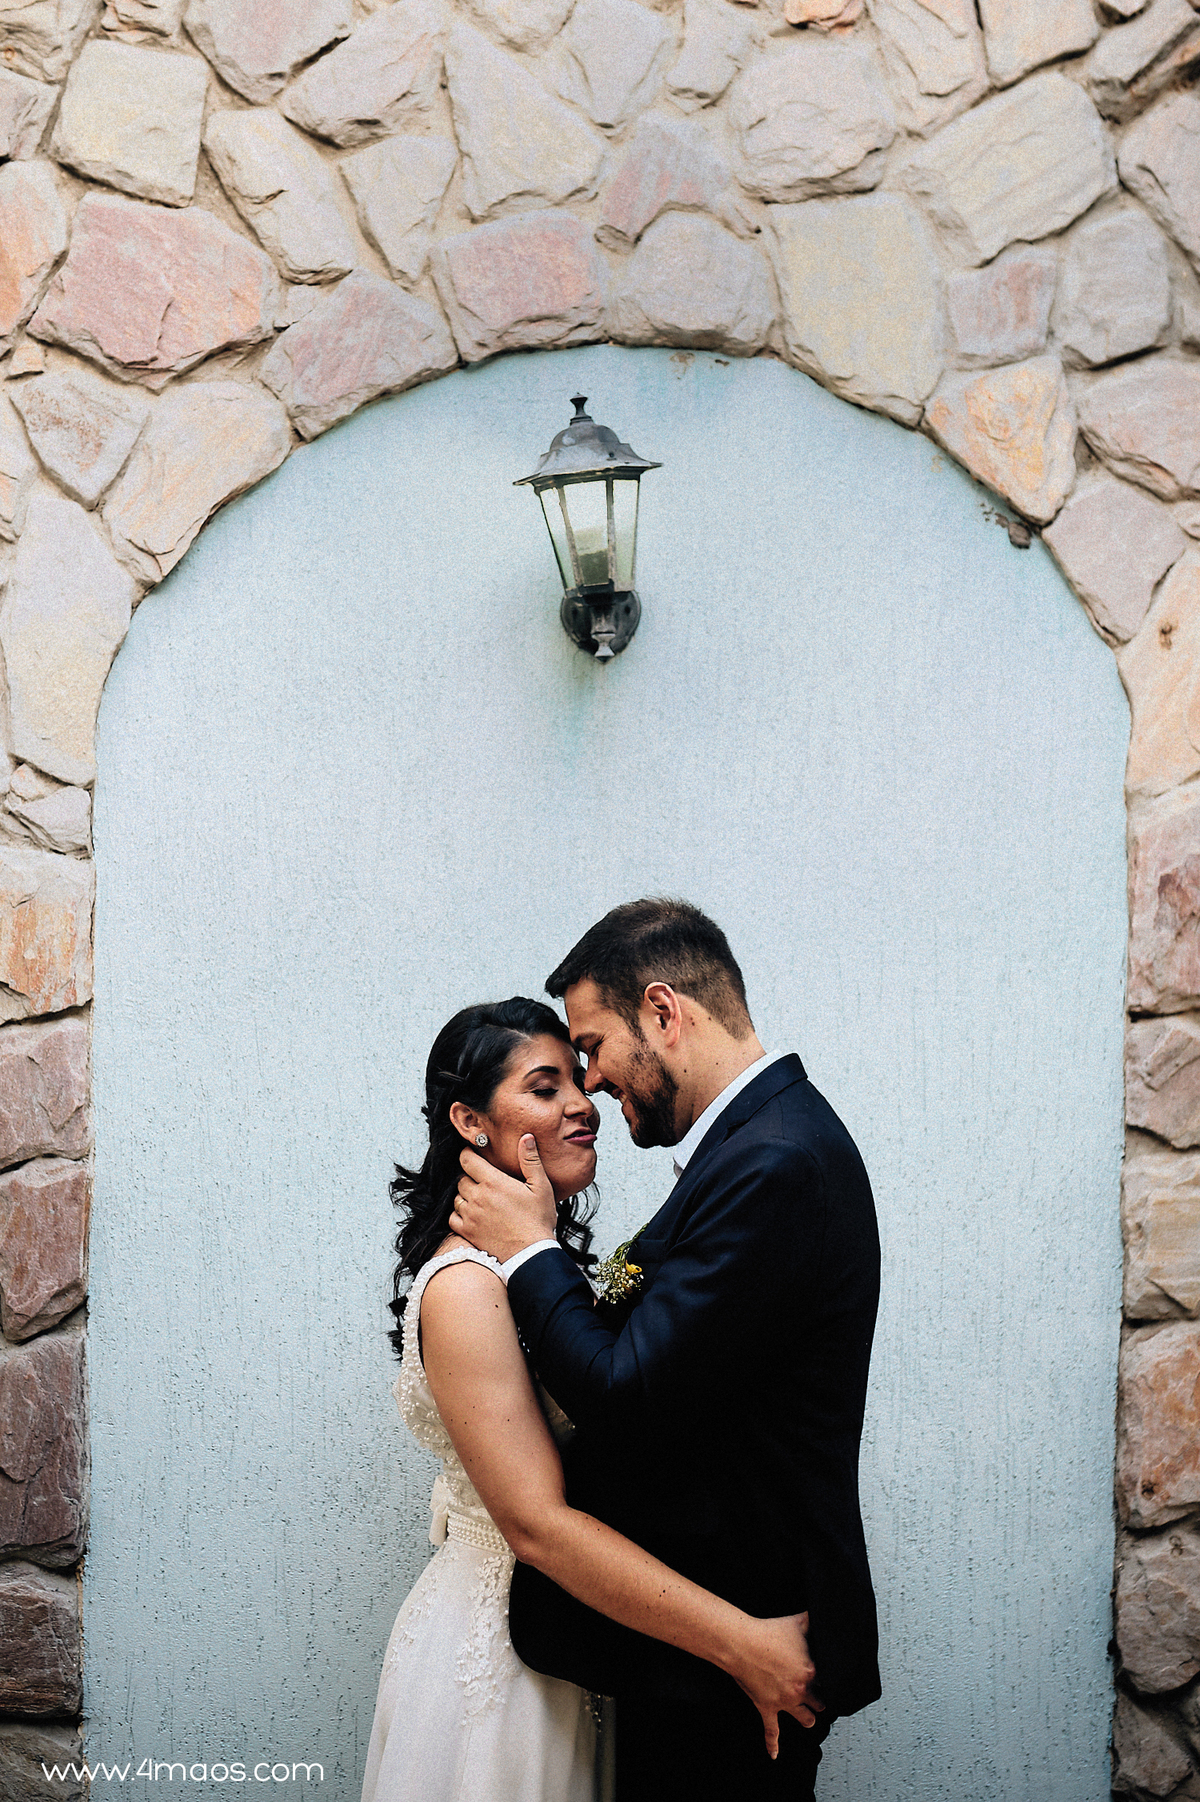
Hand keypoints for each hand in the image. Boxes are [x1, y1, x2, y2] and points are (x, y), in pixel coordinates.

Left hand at [449, 1134, 556, 1263]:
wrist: (530, 1253)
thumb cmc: (538, 1220)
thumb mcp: (541, 1186)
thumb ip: (530, 1160)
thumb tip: (526, 1137)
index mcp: (493, 1182)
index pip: (467, 1159)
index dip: (468, 1154)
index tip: (474, 1156)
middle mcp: (477, 1196)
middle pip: (461, 1179)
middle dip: (470, 1177)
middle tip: (485, 1182)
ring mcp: (470, 1215)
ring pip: (457, 1197)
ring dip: (465, 1196)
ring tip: (481, 1199)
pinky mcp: (467, 1231)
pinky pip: (453, 1217)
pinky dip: (459, 1214)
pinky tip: (472, 1215)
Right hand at [727, 1611, 824, 1758]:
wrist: (741, 1643)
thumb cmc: (767, 1631)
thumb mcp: (797, 1622)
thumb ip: (814, 1621)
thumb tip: (826, 1614)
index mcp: (811, 1671)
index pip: (830, 1681)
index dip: (830, 1679)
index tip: (832, 1679)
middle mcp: (800, 1690)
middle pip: (821, 1703)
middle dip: (821, 1700)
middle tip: (821, 1697)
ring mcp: (784, 1702)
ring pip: (805, 1719)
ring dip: (808, 1719)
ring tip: (810, 1717)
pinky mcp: (767, 1708)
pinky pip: (771, 1731)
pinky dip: (773, 1744)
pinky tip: (774, 1755)